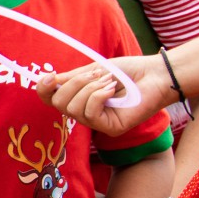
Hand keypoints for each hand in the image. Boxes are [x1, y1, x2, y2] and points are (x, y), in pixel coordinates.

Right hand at [38, 54, 169, 138]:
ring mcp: (97, 122)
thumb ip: (71, 77)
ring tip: (108, 81)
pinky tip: (112, 90)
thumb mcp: (94, 69)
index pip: (49, 99)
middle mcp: (85, 112)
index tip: (50, 76)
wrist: (155, 75)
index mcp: (78, 97)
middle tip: (96, 73)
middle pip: (58, 104)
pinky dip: (98, 96)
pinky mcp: (110, 128)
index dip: (43, 89)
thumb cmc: (127, 72)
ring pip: (73, 108)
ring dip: (90, 88)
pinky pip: (90, 113)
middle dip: (74, 84)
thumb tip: (45, 79)